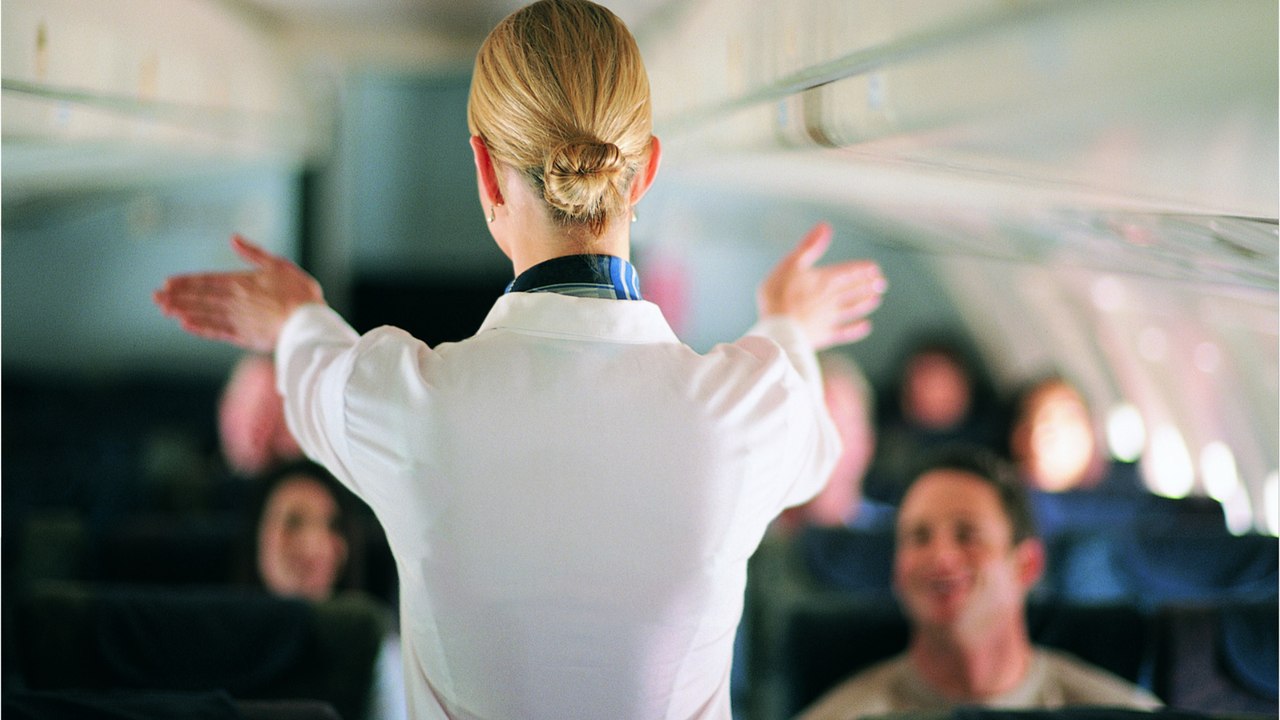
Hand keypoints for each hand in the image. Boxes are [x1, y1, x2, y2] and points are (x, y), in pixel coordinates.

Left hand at [154, 235, 323, 352]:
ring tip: (165, 311)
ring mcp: (237, 319)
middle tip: (155, 298)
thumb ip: (254, 253)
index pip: (206, 280)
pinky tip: (186, 326)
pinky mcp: (244, 336)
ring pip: (203, 314)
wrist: (307, 322)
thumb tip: (233, 239)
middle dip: (176, 297)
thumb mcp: (279, 264)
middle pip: (199, 297)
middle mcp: (234, 300)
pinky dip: (200, 328)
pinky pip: (216, 331)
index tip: (166, 283)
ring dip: (182, 311)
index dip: (185, 282)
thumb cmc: (298, 292)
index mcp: (241, 282)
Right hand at [756, 222, 886, 350]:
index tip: (874, 269)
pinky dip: (856, 329)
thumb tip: (825, 227)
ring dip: (864, 303)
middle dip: (867, 285)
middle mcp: (831, 298)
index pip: (847, 273)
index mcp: (824, 280)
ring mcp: (829, 318)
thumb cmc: (779, 294)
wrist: (778, 328)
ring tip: (876, 300)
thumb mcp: (791, 264)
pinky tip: (866, 327)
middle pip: (853, 290)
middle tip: (882, 283)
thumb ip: (809, 246)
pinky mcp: (825, 335)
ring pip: (852, 309)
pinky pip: (845, 332)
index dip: (861, 270)